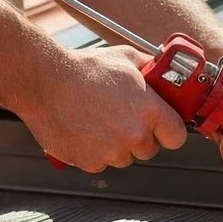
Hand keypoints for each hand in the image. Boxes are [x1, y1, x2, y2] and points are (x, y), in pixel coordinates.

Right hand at [17, 46, 187, 172]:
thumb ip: (150, 69)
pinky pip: (100, 163)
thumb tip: (162, 71)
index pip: (177, 136)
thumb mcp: (125, 58)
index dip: (169, 131)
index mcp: (149, 111)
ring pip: (124, 158)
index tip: (162, 127)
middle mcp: (133, 135)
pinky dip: (94, 151)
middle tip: (122, 118)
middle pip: (149, 150)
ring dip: (116, 145)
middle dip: (140, 137)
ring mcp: (111, 152)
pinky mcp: (89, 162)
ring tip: (99, 121)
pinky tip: (84, 129)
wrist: (45, 81)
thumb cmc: (84, 68)